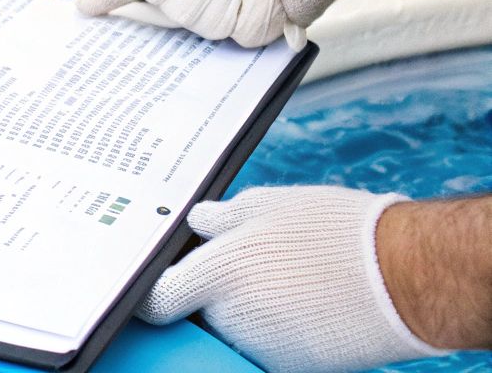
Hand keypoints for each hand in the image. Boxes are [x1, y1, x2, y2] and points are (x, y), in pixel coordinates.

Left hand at [138, 186, 445, 372]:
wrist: (406, 277)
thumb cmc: (338, 231)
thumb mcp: (270, 204)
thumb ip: (221, 217)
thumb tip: (197, 219)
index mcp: (216, 273)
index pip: (158, 298)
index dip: (155, 292)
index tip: (158, 286)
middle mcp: (231, 316)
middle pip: (200, 312)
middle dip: (213, 294)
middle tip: (248, 268)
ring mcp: (261, 346)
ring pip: (236, 331)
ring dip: (247, 312)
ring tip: (287, 282)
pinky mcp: (292, 366)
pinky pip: (267, 348)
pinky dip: (277, 332)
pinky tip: (306, 305)